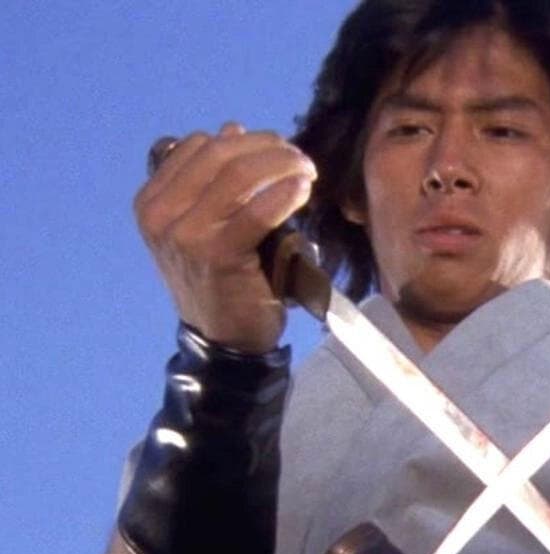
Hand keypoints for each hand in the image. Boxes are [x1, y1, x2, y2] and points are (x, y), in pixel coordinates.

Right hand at [134, 122, 316, 352]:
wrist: (223, 338)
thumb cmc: (220, 277)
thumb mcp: (204, 223)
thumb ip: (213, 179)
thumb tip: (232, 128)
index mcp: (151, 202)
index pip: (199, 146)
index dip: (244, 140)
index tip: (277, 149)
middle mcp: (160, 215)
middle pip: (221, 154)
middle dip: (268, 147)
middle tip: (299, 157)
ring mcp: (185, 235)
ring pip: (240, 175)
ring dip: (282, 164)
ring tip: (306, 170)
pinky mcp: (218, 254)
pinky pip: (258, 210)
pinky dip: (285, 193)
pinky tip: (304, 190)